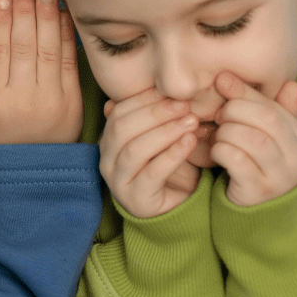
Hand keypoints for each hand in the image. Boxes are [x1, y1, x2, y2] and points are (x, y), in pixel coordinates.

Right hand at [0, 0, 83, 144]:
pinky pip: (68, 62)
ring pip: (47, 50)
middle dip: (24, 13)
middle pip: (23, 46)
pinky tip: (62, 15)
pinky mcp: (72, 100)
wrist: (35, 167)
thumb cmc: (0, 134)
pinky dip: (66, 36)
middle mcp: (22, 99)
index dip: (0, 23)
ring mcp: (50, 99)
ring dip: (46, 17)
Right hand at [98, 89, 200, 217]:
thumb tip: (158, 85)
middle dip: (155, 113)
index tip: (171, 91)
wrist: (173, 211)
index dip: (143, 99)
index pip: (118, 112)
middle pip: (123, 129)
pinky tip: (190, 142)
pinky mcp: (136, 200)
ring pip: (135, 150)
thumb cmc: (165, 168)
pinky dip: (172, 155)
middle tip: (184, 106)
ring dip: (165, 132)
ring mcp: (117, 181)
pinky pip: (152, 173)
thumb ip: (153, 118)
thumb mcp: (158, 140)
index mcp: (107, 141)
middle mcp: (105, 160)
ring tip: (191, 122)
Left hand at [210, 72, 296, 205]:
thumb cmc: (258, 163)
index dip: (243, 93)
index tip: (221, 83)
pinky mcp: (259, 192)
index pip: (272, 106)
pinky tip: (218, 153)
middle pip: (265, 120)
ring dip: (226, 132)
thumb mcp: (265, 134)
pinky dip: (221, 150)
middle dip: (234, 111)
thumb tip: (262, 79)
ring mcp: (280, 178)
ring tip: (218, 135)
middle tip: (218, 116)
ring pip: (250, 138)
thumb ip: (264, 106)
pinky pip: (236, 159)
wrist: (257, 212)